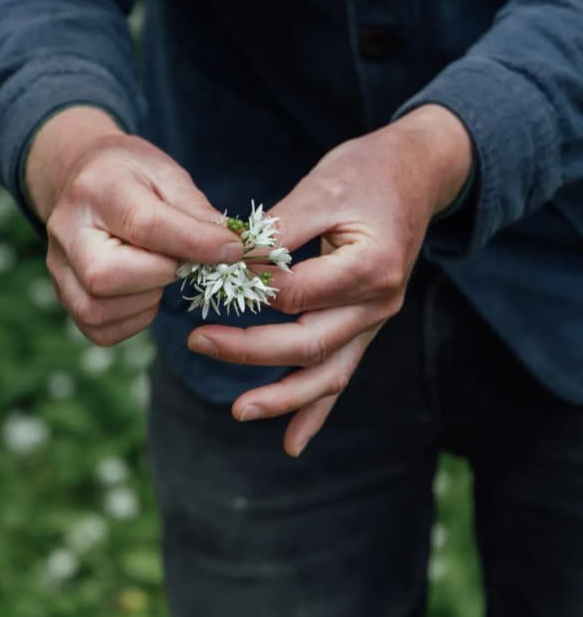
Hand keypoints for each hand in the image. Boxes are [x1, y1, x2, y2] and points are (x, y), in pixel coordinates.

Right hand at [25, 106, 242, 344]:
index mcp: (97, 189)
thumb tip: (228, 249)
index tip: (232, 250)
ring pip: (97, 309)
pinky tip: (145, 294)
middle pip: (106, 276)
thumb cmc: (130, 174)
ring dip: (146, 302)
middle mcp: (67, 230)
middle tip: (181, 262)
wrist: (79, 175)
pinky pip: (97, 329)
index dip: (194, 243)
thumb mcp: (165, 173)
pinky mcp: (63, 294)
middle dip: (159, 275)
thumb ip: (195, 211)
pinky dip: (132, 320)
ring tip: (161, 274)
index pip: (144, 224)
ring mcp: (58, 266)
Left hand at [188, 106, 472, 455]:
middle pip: (310, 341)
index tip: (210, 278)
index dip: (249, 289)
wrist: (417, 174)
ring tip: (239, 411)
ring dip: (283, 396)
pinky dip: (316, 410)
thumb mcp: (321, 188)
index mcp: (372, 265)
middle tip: (197, 342)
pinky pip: (341, 374)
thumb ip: (276, 230)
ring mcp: (376, 320)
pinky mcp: (365, 326)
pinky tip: (291, 442)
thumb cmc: (367, 173)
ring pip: (328, 371)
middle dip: (249, 349)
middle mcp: (380, 302)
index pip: (297, 292)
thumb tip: (228, 261)